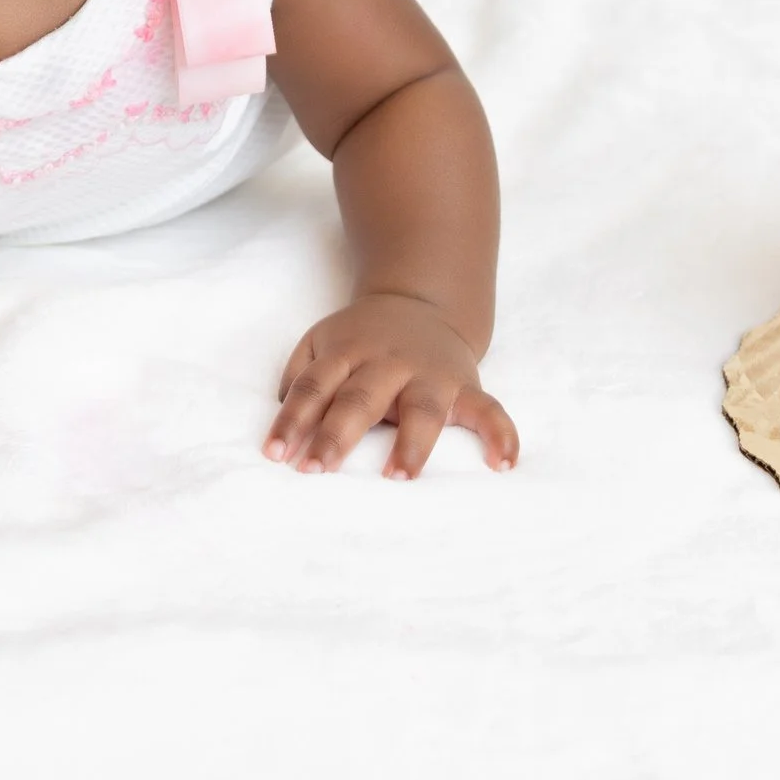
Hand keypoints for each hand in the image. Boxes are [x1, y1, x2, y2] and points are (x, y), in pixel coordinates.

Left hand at [265, 294, 518, 479]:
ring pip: (422, 408)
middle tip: (316, 469)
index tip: (277, 455)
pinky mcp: (465, 385)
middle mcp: (387, 361)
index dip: (293, 418)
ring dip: (411, 443)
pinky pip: (489, 409)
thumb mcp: (322, 343)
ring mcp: (429, 373)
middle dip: (338, 434)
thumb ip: (298, 380)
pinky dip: (500, 434)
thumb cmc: (362, 340)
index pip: (314, 385)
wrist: (422, 303)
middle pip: (360, 397)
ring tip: (397, 476)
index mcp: (347, 350)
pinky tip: (502, 463)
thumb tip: (280, 433)